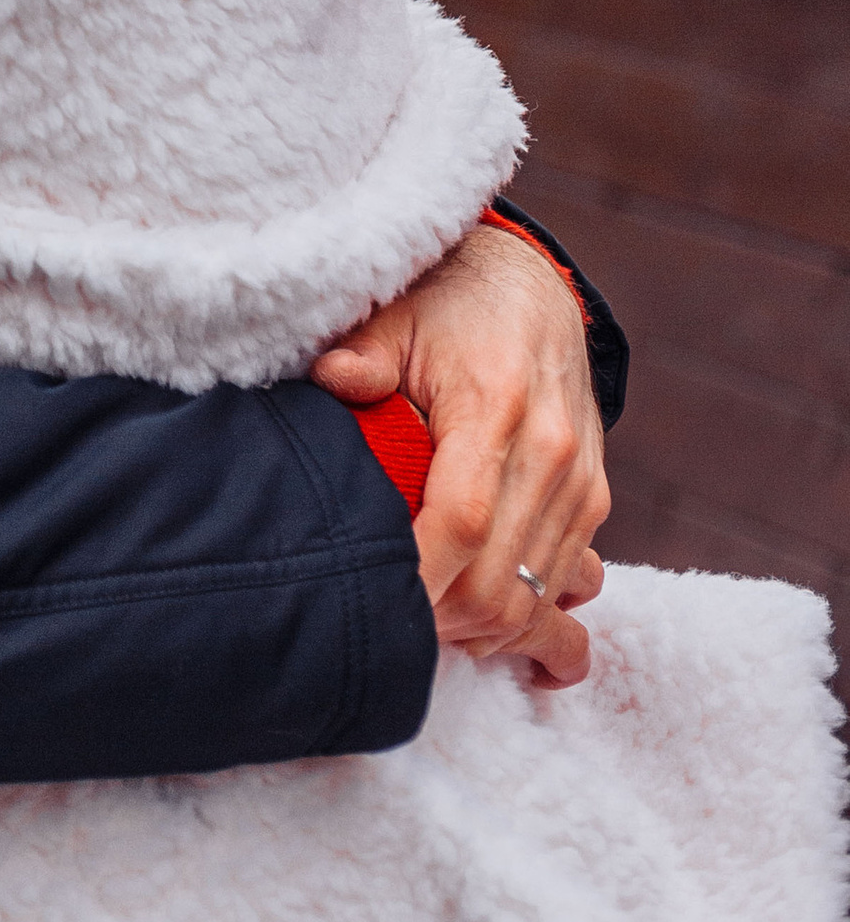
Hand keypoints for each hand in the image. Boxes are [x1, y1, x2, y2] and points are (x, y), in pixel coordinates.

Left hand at [312, 222, 607, 688]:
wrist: (533, 289)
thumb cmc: (448, 304)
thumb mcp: (396, 314)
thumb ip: (364, 352)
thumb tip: (329, 377)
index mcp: (496, 406)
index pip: (460, 522)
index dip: (418, 578)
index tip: (370, 603)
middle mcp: (551, 453)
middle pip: (499, 582)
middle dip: (440, 621)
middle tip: (383, 625)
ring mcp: (580, 485)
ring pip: (534, 600)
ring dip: (478, 632)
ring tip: (420, 629)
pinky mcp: (593, 502)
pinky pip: (567, 586)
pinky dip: (523, 620)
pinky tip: (479, 631)